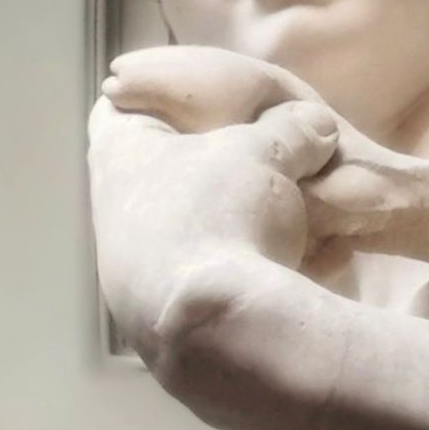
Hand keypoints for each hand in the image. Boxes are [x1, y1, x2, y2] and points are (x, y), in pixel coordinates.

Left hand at [87, 65, 337, 372]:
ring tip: (300, 222)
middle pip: (167, 176)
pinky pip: (217, 285)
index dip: (158, 95)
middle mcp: (115, 218)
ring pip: (197, 235)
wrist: (218, 334)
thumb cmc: (222, 216)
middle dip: (220, 170)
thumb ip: (291, 131)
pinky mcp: (169, 326)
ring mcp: (135, 278)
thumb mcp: (268, 154)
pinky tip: (303, 270)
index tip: (198, 98)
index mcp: (117, 158)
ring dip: (243, 227)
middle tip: (268, 162)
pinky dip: (253, 272)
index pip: (116, 108)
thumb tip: (314, 125)